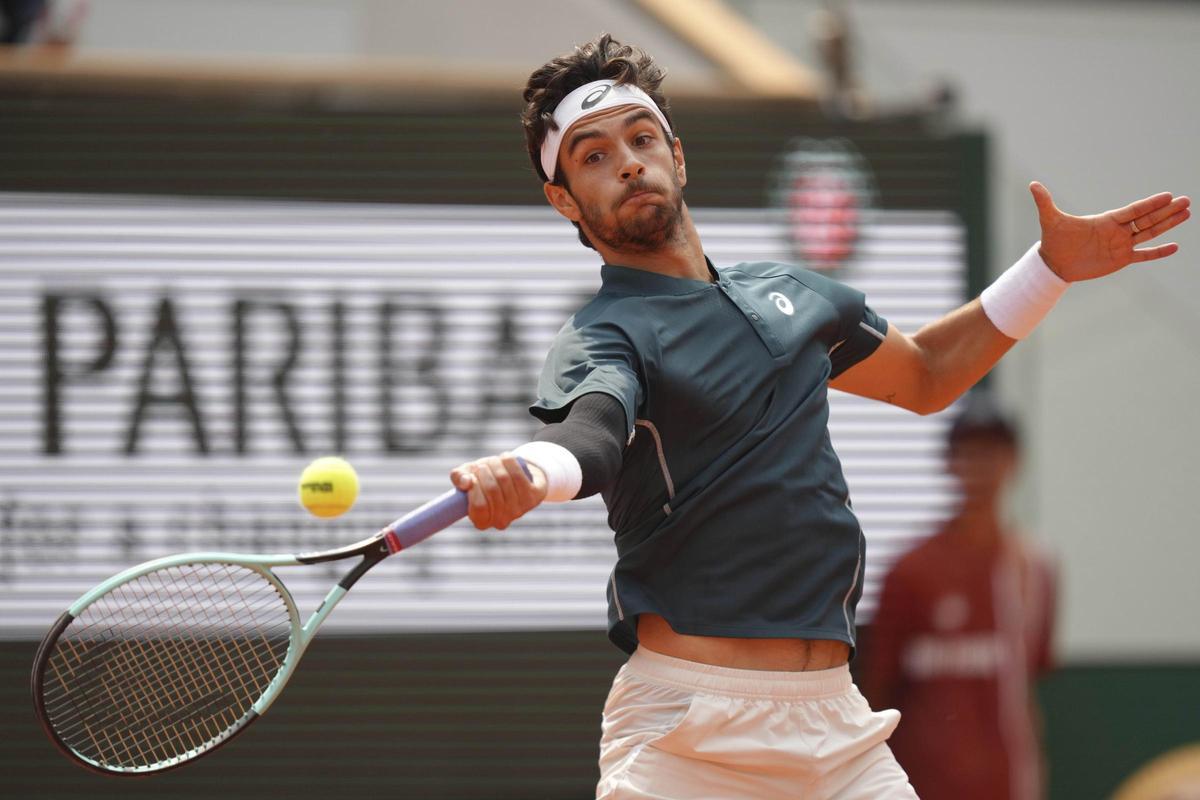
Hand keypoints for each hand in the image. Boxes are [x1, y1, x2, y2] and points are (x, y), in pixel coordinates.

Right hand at [450, 453, 547, 529]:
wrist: (516, 475)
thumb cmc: (486, 478)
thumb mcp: (468, 476)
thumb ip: (459, 478)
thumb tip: (466, 482)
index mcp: (482, 521)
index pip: (478, 507)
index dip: (474, 488)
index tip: (471, 477)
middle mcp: (501, 521)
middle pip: (491, 490)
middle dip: (484, 471)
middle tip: (482, 465)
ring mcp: (519, 510)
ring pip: (504, 479)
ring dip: (496, 463)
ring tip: (493, 461)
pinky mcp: (533, 497)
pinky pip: (518, 474)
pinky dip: (509, 462)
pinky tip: (506, 458)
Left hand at [1031, 181, 1189, 281]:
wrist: (1054, 263)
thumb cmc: (1054, 240)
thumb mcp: (1051, 220)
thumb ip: (1045, 202)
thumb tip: (1032, 184)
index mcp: (1106, 219)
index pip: (1133, 210)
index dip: (1150, 204)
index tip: (1168, 195)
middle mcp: (1117, 230)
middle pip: (1147, 219)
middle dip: (1166, 211)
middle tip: (1187, 201)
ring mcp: (1121, 244)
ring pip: (1149, 233)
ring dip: (1168, 225)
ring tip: (1187, 213)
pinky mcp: (1120, 259)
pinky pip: (1143, 255)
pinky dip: (1158, 252)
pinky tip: (1174, 246)